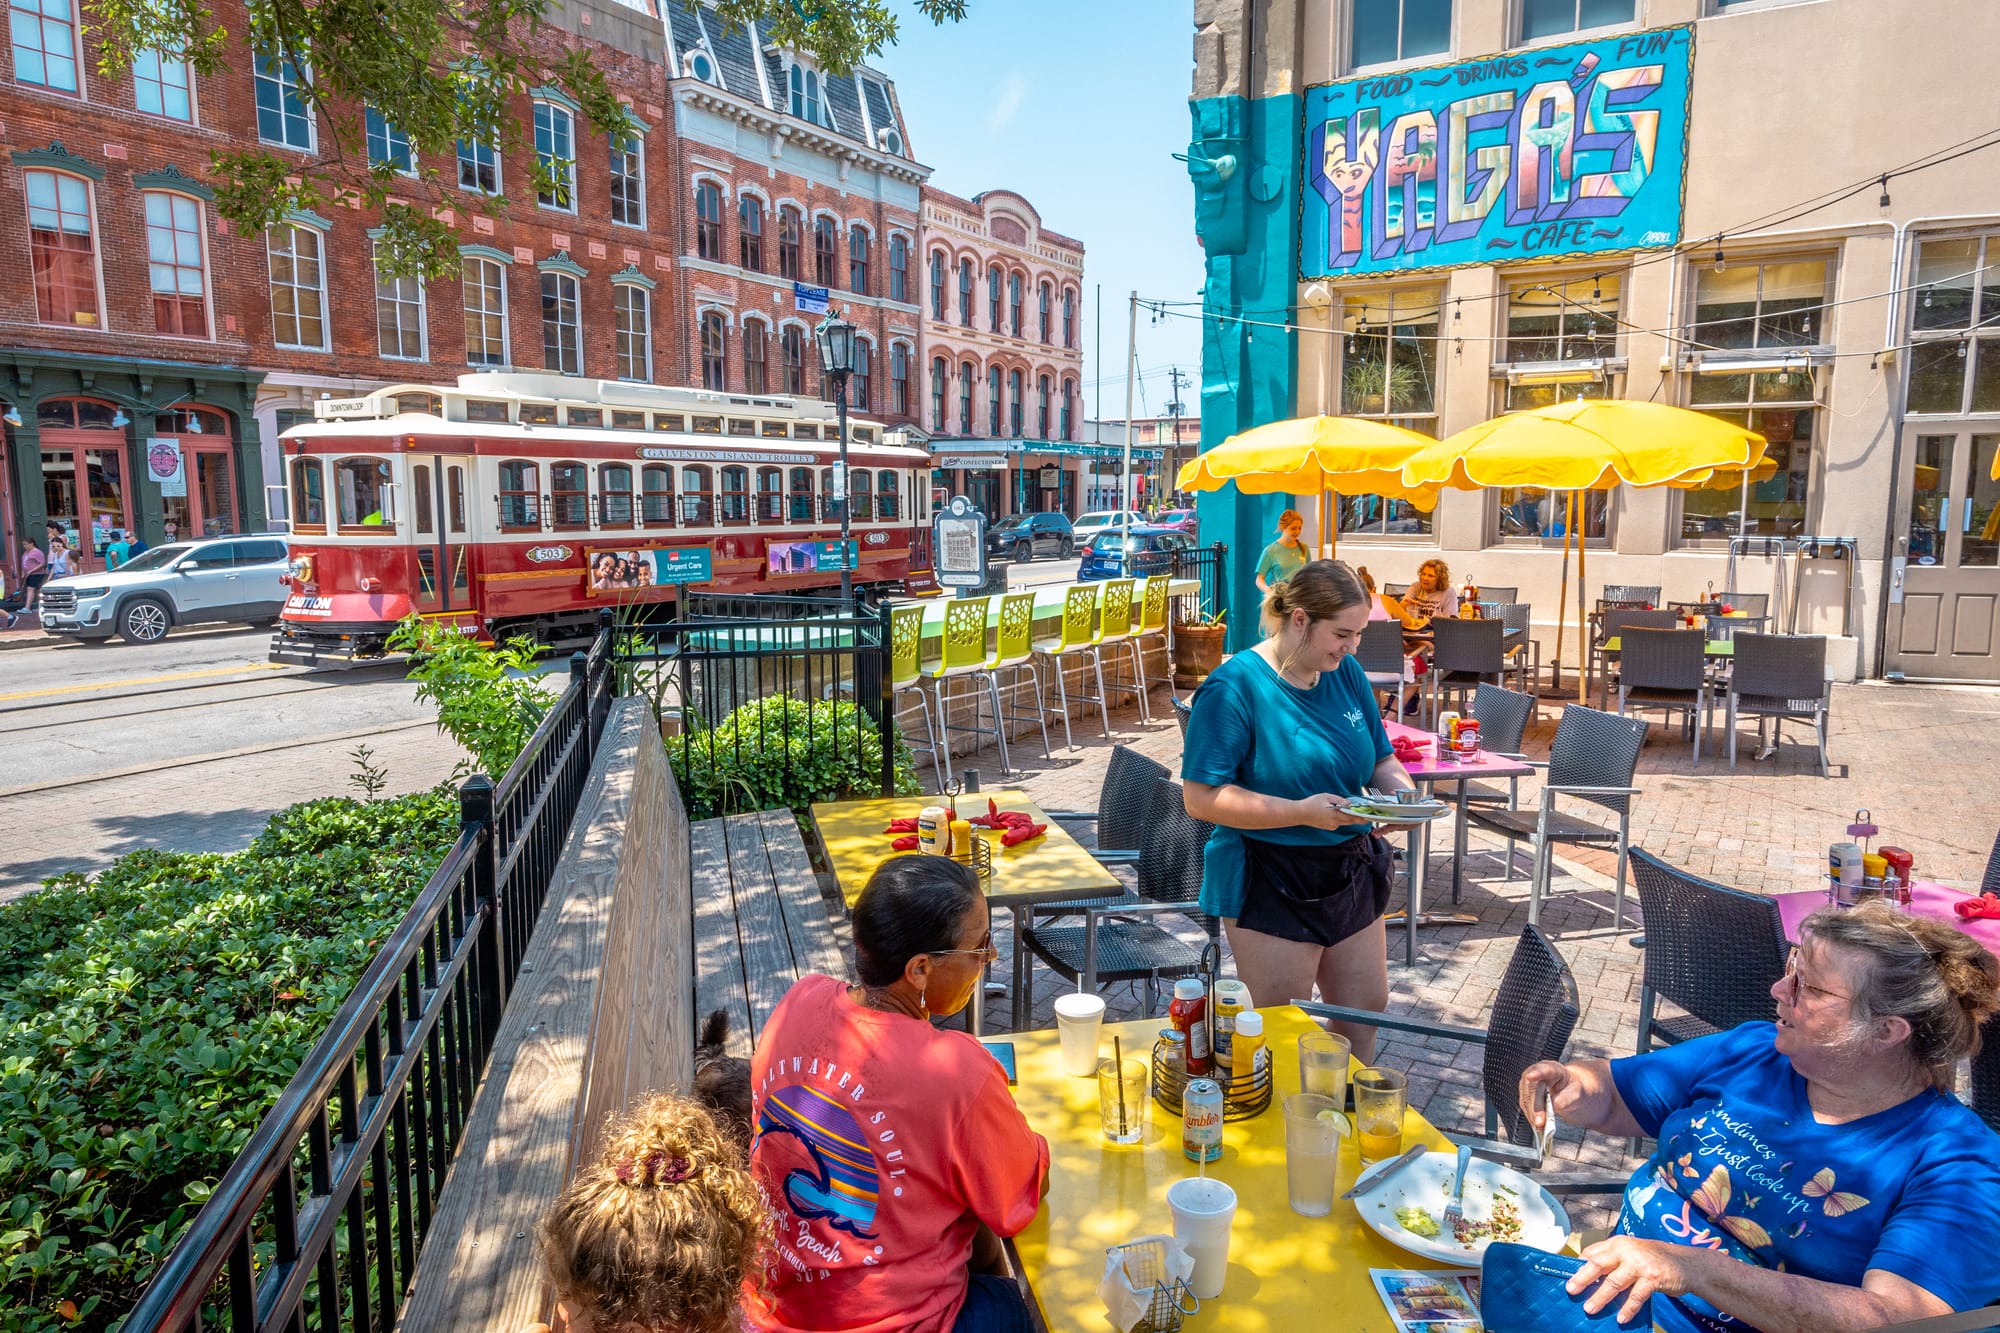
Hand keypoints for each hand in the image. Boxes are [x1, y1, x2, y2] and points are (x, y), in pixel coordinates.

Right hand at [1291, 793, 1371, 830]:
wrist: (1299, 814)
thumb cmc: (1311, 803)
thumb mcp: (1326, 797)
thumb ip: (1339, 800)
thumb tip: (1349, 803)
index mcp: (1335, 815)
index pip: (1352, 817)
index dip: (1362, 818)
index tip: (1370, 817)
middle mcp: (1335, 823)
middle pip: (1350, 821)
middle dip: (1358, 818)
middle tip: (1366, 814)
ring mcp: (1331, 826)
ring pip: (1344, 822)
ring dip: (1349, 818)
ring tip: (1354, 812)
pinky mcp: (1327, 827)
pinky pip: (1337, 823)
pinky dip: (1341, 819)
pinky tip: (1338, 813)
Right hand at [1518, 1060, 1571, 1129]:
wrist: (1568, 1091)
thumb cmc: (1572, 1089)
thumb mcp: (1576, 1093)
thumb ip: (1567, 1099)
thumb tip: (1555, 1106)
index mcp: (1554, 1069)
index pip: (1545, 1069)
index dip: (1537, 1073)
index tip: (1530, 1077)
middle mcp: (1537, 1072)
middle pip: (1532, 1088)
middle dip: (1536, 1107)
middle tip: (1540, 1122)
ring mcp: (1528, 1082)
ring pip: (1526, 1099)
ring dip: (1532, 1114)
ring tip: (1540, 1127)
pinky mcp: (1525, 1093)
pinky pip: (1525, 1106)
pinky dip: (1531, 1116)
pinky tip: (1537, 1125)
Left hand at [1568, 1235, 1696, 1323]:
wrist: (1686, 1263)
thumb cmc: (1653, 1259)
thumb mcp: (1631, 1253)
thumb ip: (1612, 1260)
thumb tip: (1587, 1276)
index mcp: (1618, 1242)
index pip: (1592, 1253)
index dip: (1578, 1265)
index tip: (1566, 1277)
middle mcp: (1627, 1250)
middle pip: (1598, 1264)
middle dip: (1582, 1278)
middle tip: (1570, 1290)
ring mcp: (1640, 1264)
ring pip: (1614, 1282)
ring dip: (1600, 1297)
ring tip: (1590, 1309)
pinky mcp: (1653, 1278)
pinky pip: (1636, 1296)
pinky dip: (1627, 1308)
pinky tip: (1620, 1318)